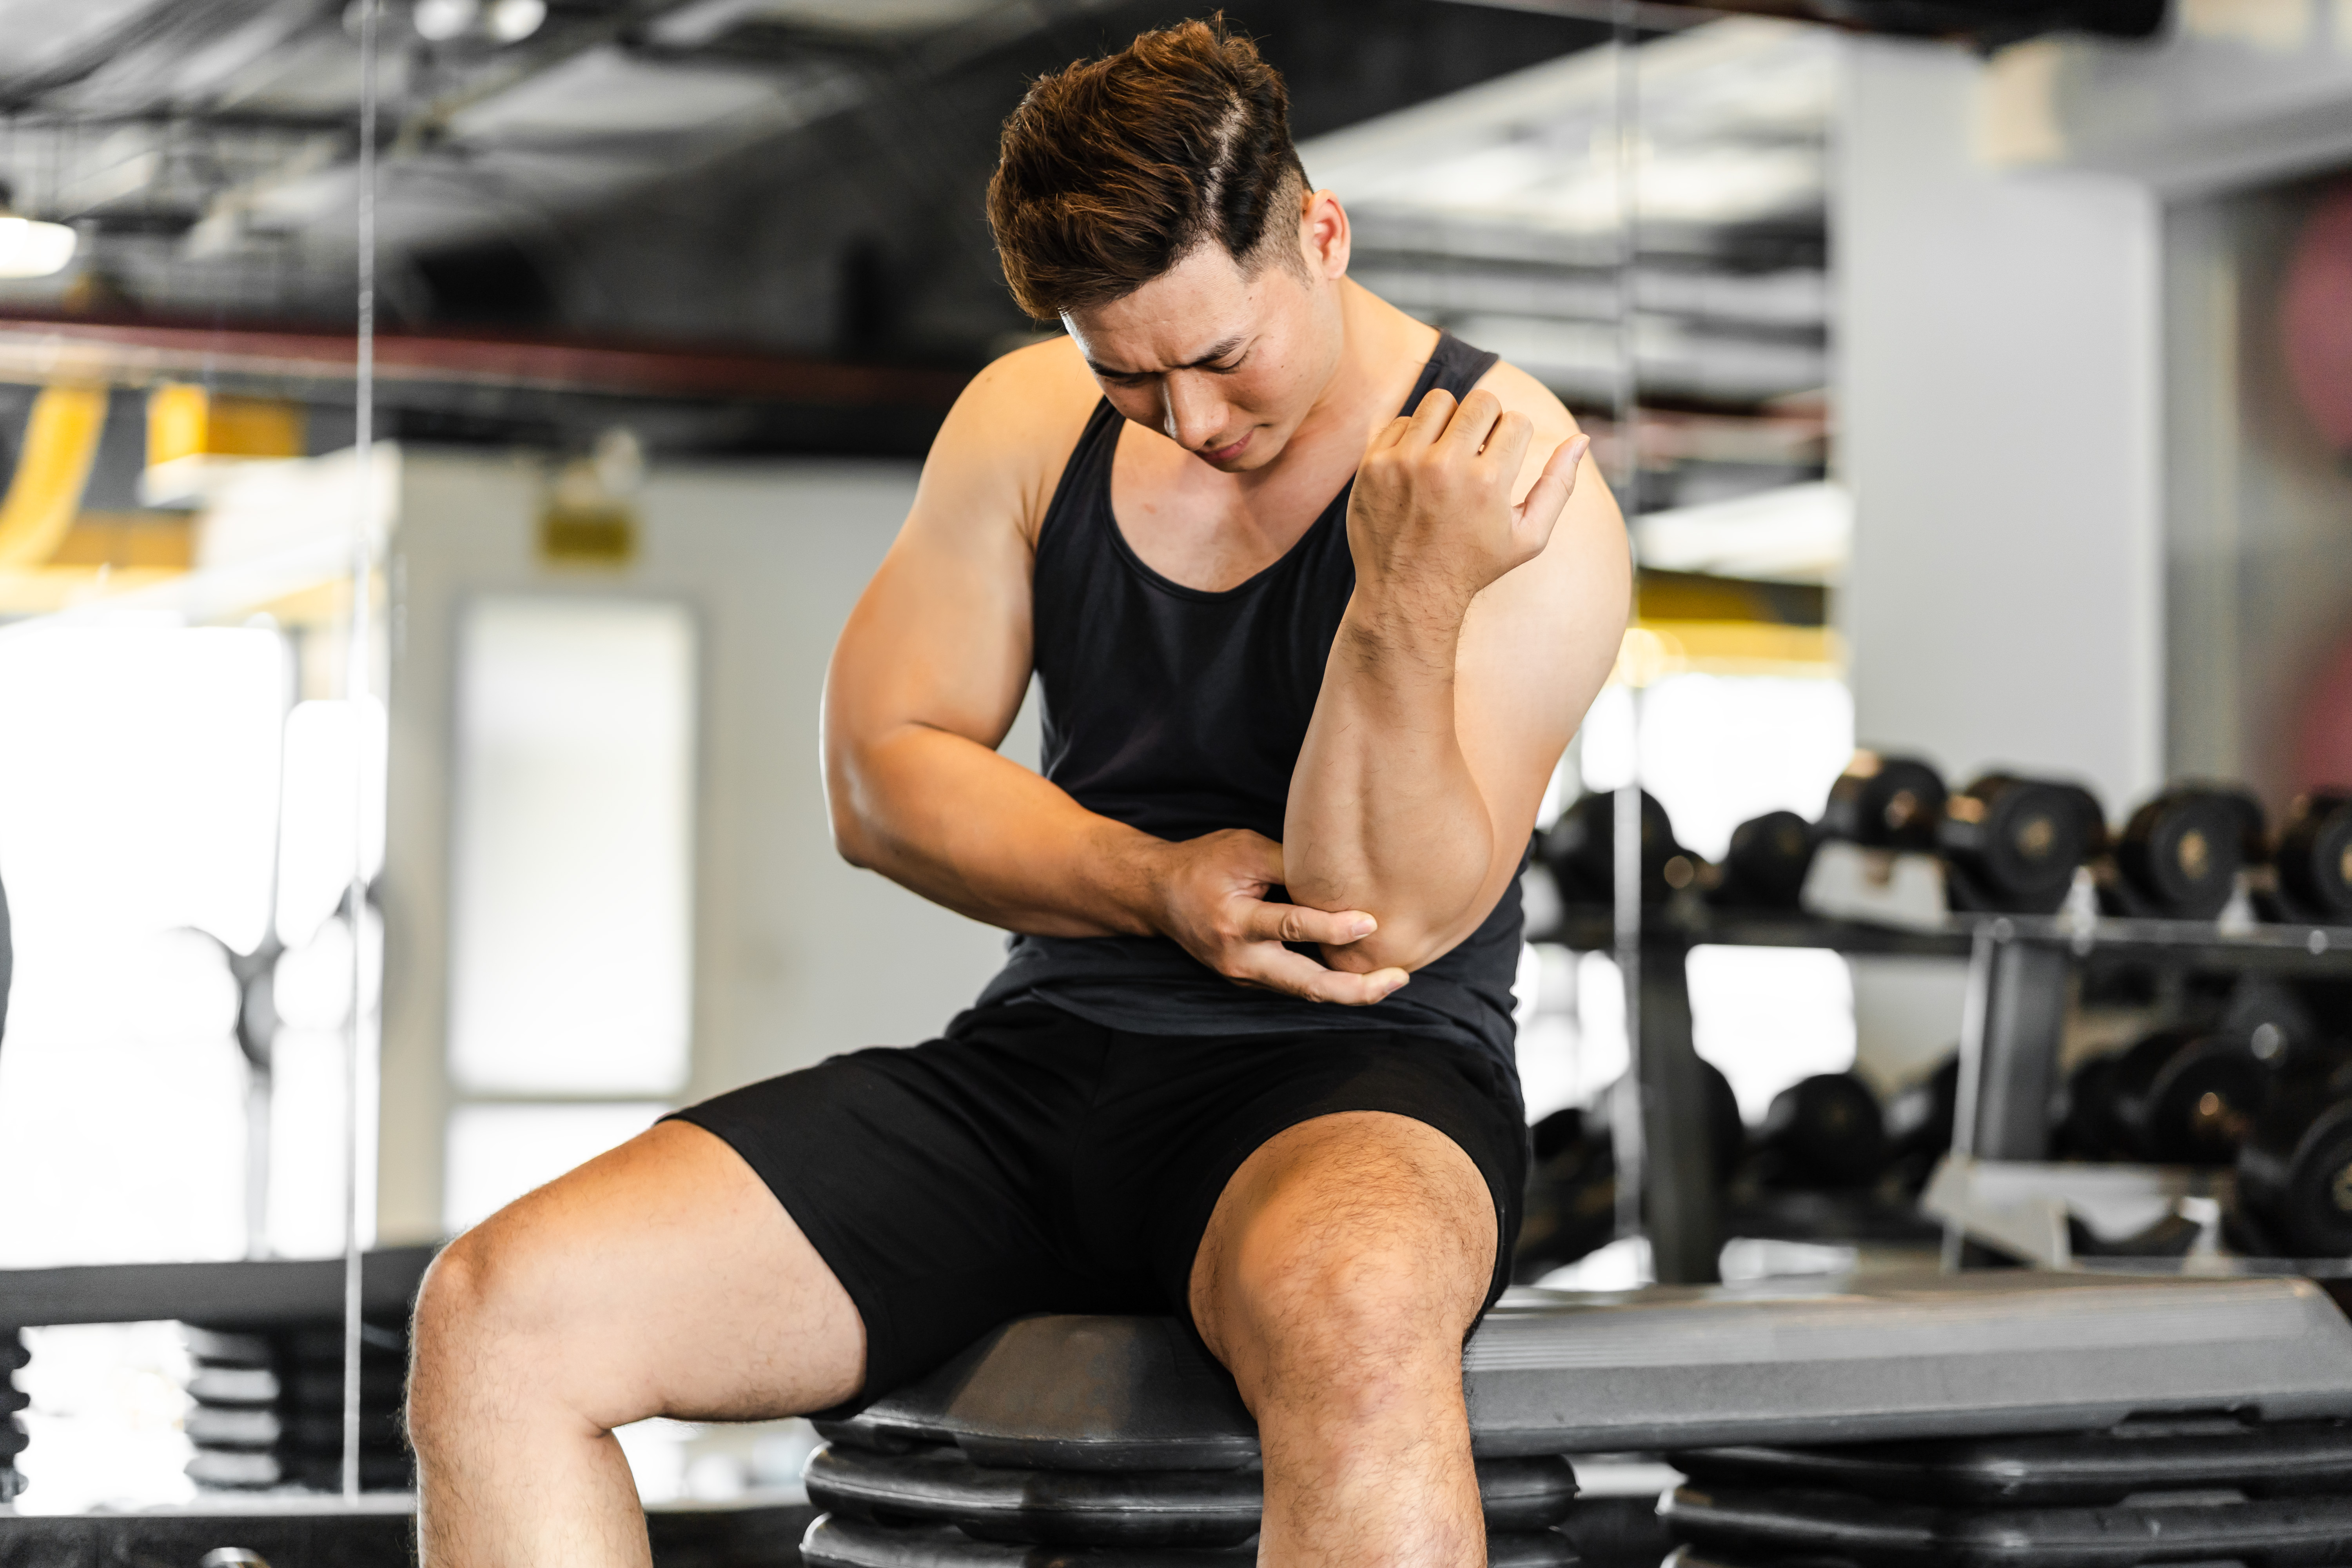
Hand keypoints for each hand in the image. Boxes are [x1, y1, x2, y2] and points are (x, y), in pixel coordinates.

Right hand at [1146, 828, 1409, 1004]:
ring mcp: (1245, 977)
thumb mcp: (1245, 849)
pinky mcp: (1251, 981)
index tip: (1371, 922)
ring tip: (1391, 980)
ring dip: (1349, 990)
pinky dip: (1329, 985)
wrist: (1159, 896)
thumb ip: (1290, 863)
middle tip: (1398, 978)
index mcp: (1234, 921)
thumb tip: (1344, 874)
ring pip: (1305, 992)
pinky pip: (1296, 987)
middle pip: (1305, 985)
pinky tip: (1360, 976)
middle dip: (1355, 988)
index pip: (1290, 927)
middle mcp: (1240, 959)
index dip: (1332, 928)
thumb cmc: (1205, 864)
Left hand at [1346, 388, 1590, 622]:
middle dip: (1487, 420)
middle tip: (1479, 449)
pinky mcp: (1373, 465)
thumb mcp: (1528, 538)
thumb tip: (1581, 438)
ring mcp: (1404, 463)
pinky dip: (1414, 436)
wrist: (1406, 594)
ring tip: (1449, 450)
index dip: (1514, 439)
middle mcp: (1445, 467)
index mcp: (1488, 483)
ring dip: (1450, 420)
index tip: (1502, 461)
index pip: (1516, 421)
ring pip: (1439, 401)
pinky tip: (1418, 465)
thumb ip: (1558, 486)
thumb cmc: (1473, 566)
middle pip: (1481, 401)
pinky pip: (1401, 421)